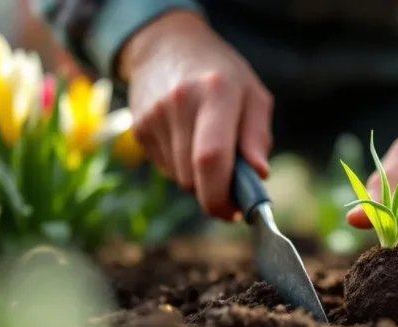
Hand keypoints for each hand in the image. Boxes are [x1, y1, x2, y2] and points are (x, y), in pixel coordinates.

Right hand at [118, 11, 272, 219]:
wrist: (166, 45)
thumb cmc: (221, 74)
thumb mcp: (253, 95)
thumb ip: (258, 136)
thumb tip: (258, 174)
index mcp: (215, 93)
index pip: (211, 158)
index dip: (221, 195)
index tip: (235, 210)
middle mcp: (180, 103)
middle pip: (193, 177)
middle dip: (214, 191)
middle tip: (231, 184)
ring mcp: (153, 116)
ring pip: (179, 178)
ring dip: (198, 178)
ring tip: (208, 147)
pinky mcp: (139, 128)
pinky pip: (165, 168)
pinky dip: (182, 166)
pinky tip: (188, 139)